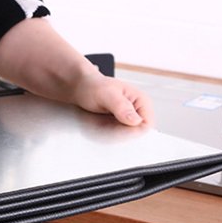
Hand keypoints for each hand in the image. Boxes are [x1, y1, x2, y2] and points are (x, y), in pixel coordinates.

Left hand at [0, 18, 153, 126]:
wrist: (75, 86)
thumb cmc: (90, 86)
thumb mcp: (106, 95)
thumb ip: (121, 108)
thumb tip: (135, 120)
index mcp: (141, 101)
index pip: (146, 127)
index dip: (132, 131)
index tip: (116, 127)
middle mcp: (137, 109)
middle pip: (136, 133)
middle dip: (121, 133)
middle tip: (104, 124)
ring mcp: (126, 117)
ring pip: (126, 136)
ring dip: (113, 134)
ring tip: (99, 123)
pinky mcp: (116, 122)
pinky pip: (116, 135)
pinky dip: (107, 134)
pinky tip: (98, 126)